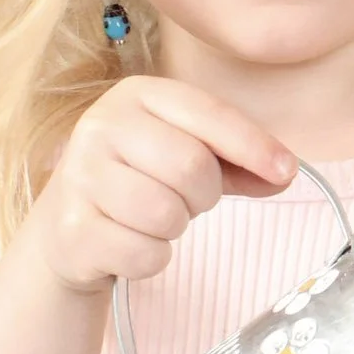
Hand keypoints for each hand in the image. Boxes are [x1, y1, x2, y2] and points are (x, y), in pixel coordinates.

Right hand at [33, 77, 295, 296]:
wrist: (68, 228)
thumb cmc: (140, 182)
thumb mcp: (188, 155)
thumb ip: (239, 161)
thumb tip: (284, 173)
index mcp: (136, 95)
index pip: (208, 113)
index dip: (253, 144)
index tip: (285, 170)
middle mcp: (100, 125)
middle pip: (190, 165)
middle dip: (204, 195)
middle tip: (187, 200)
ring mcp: (80, 177)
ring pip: (166, 214)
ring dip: (175, 228)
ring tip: (154, 219)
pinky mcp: (73, 229)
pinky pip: (145, 254)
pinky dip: (152, 258)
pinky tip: (130, 243)